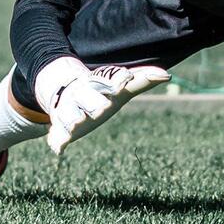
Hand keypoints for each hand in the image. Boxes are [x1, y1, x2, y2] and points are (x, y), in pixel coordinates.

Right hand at [41, 64, 169, 154]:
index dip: (116, 81)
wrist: (64, 90)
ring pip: (69, 115)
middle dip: (96, 103)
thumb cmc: (101, 91)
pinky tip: (59, 149)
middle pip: (90, 100)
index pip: (109, 81)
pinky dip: (57, 142)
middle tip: (102, 107)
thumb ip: (143, 79)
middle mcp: (83, 95)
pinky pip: (56, 136)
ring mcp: (69, 110)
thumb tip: (168, 75)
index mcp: (100, 85)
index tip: (124, 82)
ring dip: (74, 118)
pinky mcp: (59, 128)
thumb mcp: (120, 87)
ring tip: (78, 121)